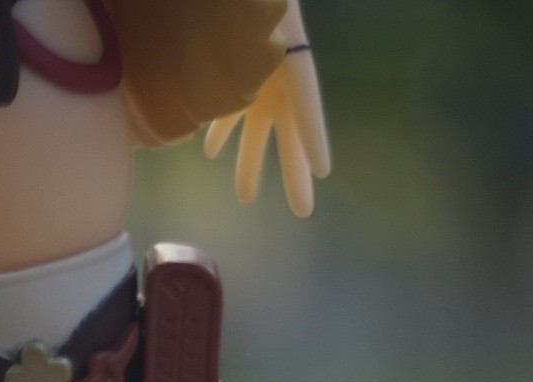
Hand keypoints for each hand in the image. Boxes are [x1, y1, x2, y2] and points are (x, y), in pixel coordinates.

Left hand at [203, 1, 329, 217]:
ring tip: (245, 197)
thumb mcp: (267, 8)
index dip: (314, 134)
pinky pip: (226, 106)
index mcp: (291, 57)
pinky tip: (208, 151)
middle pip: (290, 130)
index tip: (323, 169)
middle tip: (302, 211)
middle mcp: (277, 73)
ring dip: (249, 161)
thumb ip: (267, 23)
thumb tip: (259, 63)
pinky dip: (218, 129)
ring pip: (255, 127)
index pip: (308, 101)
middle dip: (293, 171)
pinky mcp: (229, 69)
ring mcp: (254, 75)